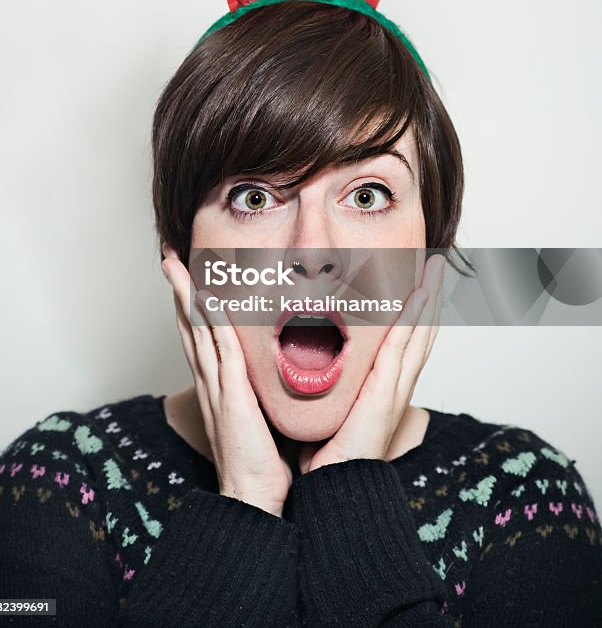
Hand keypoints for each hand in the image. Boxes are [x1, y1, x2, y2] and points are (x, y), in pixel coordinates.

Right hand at [161, 246, 292, 517]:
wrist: (253, 499)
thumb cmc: (262, 463)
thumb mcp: (261, 415)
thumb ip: (262, 391)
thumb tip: (280, 371)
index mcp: (218, 386)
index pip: (200, 336)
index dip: (191, 306)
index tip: (186, 278)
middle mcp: (211, 382)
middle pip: (188, 326)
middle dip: (178, 290)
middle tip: (168, 259)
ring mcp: (217, 387)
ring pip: (197, 331)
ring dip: (185, 295)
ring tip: (174, 266)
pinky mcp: (230, 396)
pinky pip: (220, 350)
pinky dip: (211, 323)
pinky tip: (207, 300)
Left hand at [298, 254, 444, 474]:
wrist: (328, 485)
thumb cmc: (324, 449)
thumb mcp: (327, 400)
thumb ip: (326, 375)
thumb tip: (308, 349)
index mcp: (384, 384)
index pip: (407, 337)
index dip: (417, 308)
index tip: (420, 277)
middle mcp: (396, 384)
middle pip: (422, 330)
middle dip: (431, 294)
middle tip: (439, 263)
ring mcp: (394, 389)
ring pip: (419, 333)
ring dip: (429, 298)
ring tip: (437, 268)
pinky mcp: (385, 395)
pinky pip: (403, 349)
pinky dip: (414, 320)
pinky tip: (420, 296)